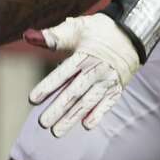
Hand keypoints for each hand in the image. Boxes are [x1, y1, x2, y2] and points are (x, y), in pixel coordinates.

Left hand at [24, 14, 139, 136]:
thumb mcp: (76, 28)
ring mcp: (107, 81)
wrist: (132, 33)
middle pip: (74, 92)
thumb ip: (52, 36)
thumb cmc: (98, 30)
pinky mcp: (117, 88)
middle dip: (58, 109)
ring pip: (88, 102)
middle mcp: (96, 70)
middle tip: (42, 123)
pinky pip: (107, 104)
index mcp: (83, 55)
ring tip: (57, 131)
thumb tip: (27, 35)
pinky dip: (98, 114)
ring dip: (72, 118)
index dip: (48, 87)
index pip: (62, 74)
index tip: (32, 99)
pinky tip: (86, 125)